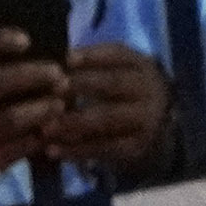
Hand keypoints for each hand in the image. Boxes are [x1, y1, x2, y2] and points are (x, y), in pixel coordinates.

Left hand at [48, 41, 173, 175]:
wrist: (159, 136)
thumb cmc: (126, 99)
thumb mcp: (121, 77)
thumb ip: (93, 71)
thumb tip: (51, 70)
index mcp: (140, 66)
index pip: (118, 55)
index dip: (93, 56)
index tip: (68, 58)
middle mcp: (147, 91)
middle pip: (113, 83)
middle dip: (82, 84)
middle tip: (55, 88)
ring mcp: (145, 121)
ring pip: (106, 118)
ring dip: (73, 121)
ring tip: (46, 127)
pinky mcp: (136, 148)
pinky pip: (104, 149)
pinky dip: (77, 150)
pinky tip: (54, 151)